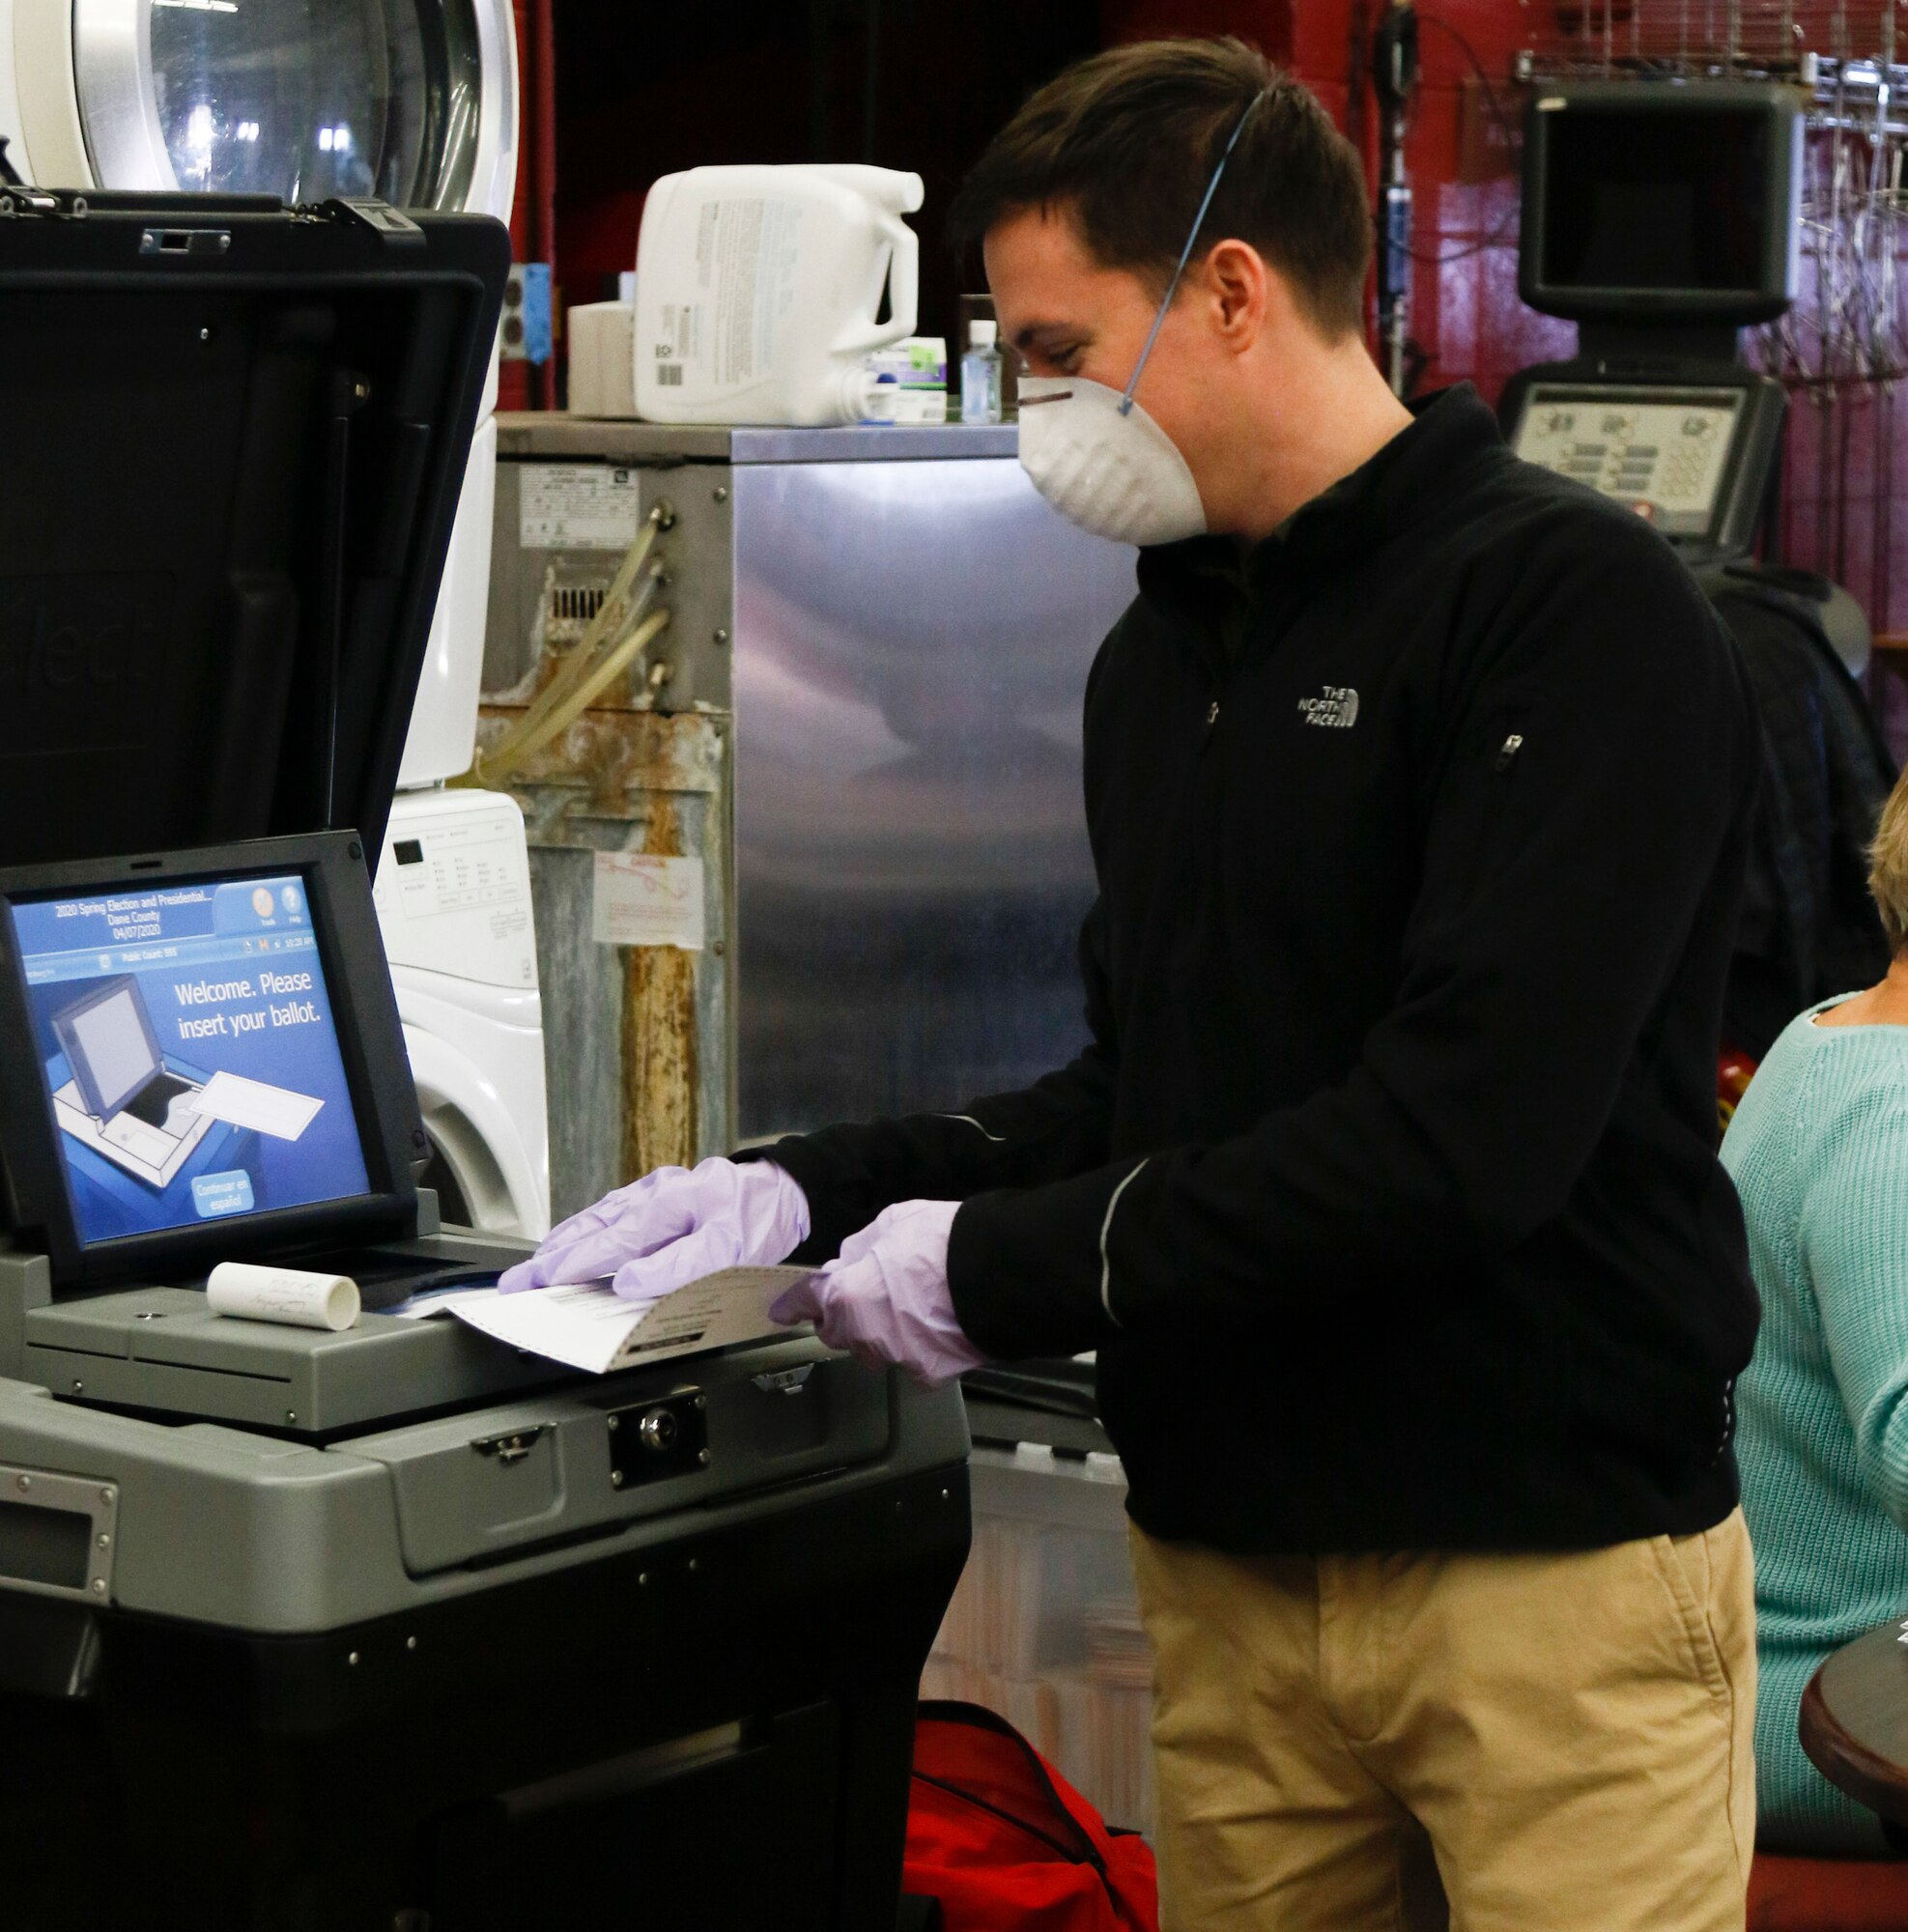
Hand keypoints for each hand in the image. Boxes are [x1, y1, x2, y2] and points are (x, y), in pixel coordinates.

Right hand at [498, 1157, 809, 1301]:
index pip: (609, 1242)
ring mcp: (657, 1193)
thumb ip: (677, 1266)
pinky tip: (580, 1241)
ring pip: (600, 1218)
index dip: (570, 1265)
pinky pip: (615, 1215)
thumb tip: (628, 1281)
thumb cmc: (761, 1220)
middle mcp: (656, 1193)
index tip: (537, 1282)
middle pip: (594, 1228)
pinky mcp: (662, 1198)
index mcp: (669, 1204)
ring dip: (566, 1242)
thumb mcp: (729, 1249)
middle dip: (552, 1257)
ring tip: (538, 1266)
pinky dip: (589, 1231)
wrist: (789, 1193)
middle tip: (517, 1282)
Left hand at [770, 1199, 984, 1389]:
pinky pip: (914, 1363)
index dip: (793, 1304)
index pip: (808, 1301)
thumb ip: (863, 1247)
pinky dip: (920, 1349)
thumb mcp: (893, 1222)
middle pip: (839, 1333)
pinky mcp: (930, 1374)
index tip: (782, 1311)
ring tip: (911, 1309)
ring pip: (876, 1350)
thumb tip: (850, 1262)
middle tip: (866, 1296)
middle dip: (843, 1318)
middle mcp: (865, 1335)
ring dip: (881, 1335)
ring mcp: (898, 1359)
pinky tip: (939, 1327)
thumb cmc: (941, 1241)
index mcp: (848, 1295)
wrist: (998, 1273)